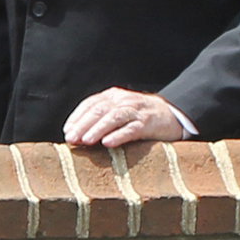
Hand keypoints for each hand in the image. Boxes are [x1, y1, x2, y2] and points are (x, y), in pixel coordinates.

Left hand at [62, 88, 188, 148]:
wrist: (172, 114)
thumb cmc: (137, 116)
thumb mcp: (117, 111)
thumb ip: (99, 119)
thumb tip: (74, 135)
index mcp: (112, 96)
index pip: (90, 103)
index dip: (77, 117)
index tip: (67, 131)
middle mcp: (123, 100)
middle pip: (100, 110)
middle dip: (83, 125)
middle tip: (72, 139)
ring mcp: (137, 111)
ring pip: (114, 117)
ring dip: (98, 129)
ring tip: (86, 141)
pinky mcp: (148, 123)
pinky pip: (132, 128)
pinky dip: (119, 135)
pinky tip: (108, 143)